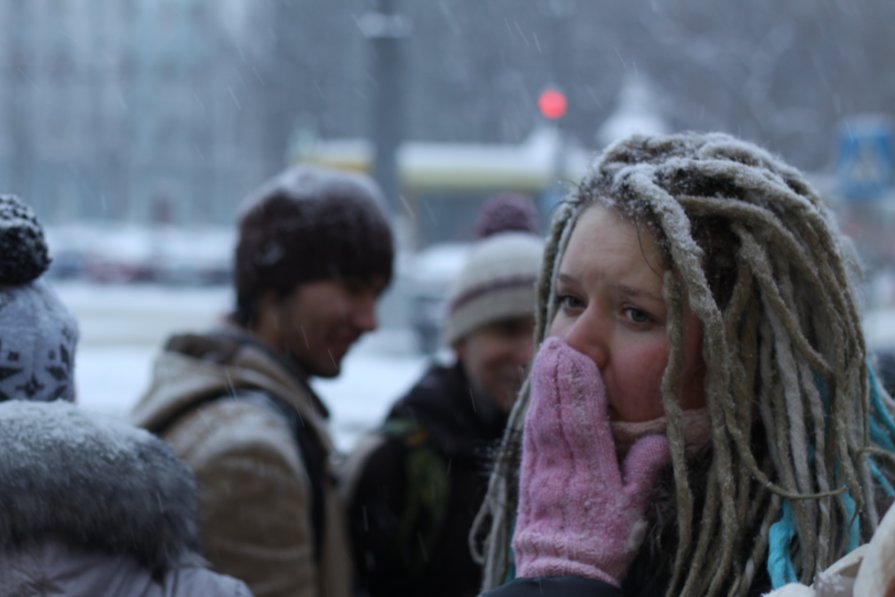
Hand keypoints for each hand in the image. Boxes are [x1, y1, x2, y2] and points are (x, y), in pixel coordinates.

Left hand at [512, 337, 669, 585]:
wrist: (559, 574)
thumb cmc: (603, 544)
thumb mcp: (633, 511)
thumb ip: (643, 472)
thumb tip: (657, 439)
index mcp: (592, 471)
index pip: (584, 418)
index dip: (578, 385)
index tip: (576, 356)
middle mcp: (563, 464)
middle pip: (559, 411)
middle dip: (556, 374)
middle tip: (555, 343)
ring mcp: (542, 468)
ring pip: (542, 418)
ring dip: (543, 384)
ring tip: (544, 356)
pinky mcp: (529, 475)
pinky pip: (531, 435)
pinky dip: (534, 409)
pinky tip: (536, 393)